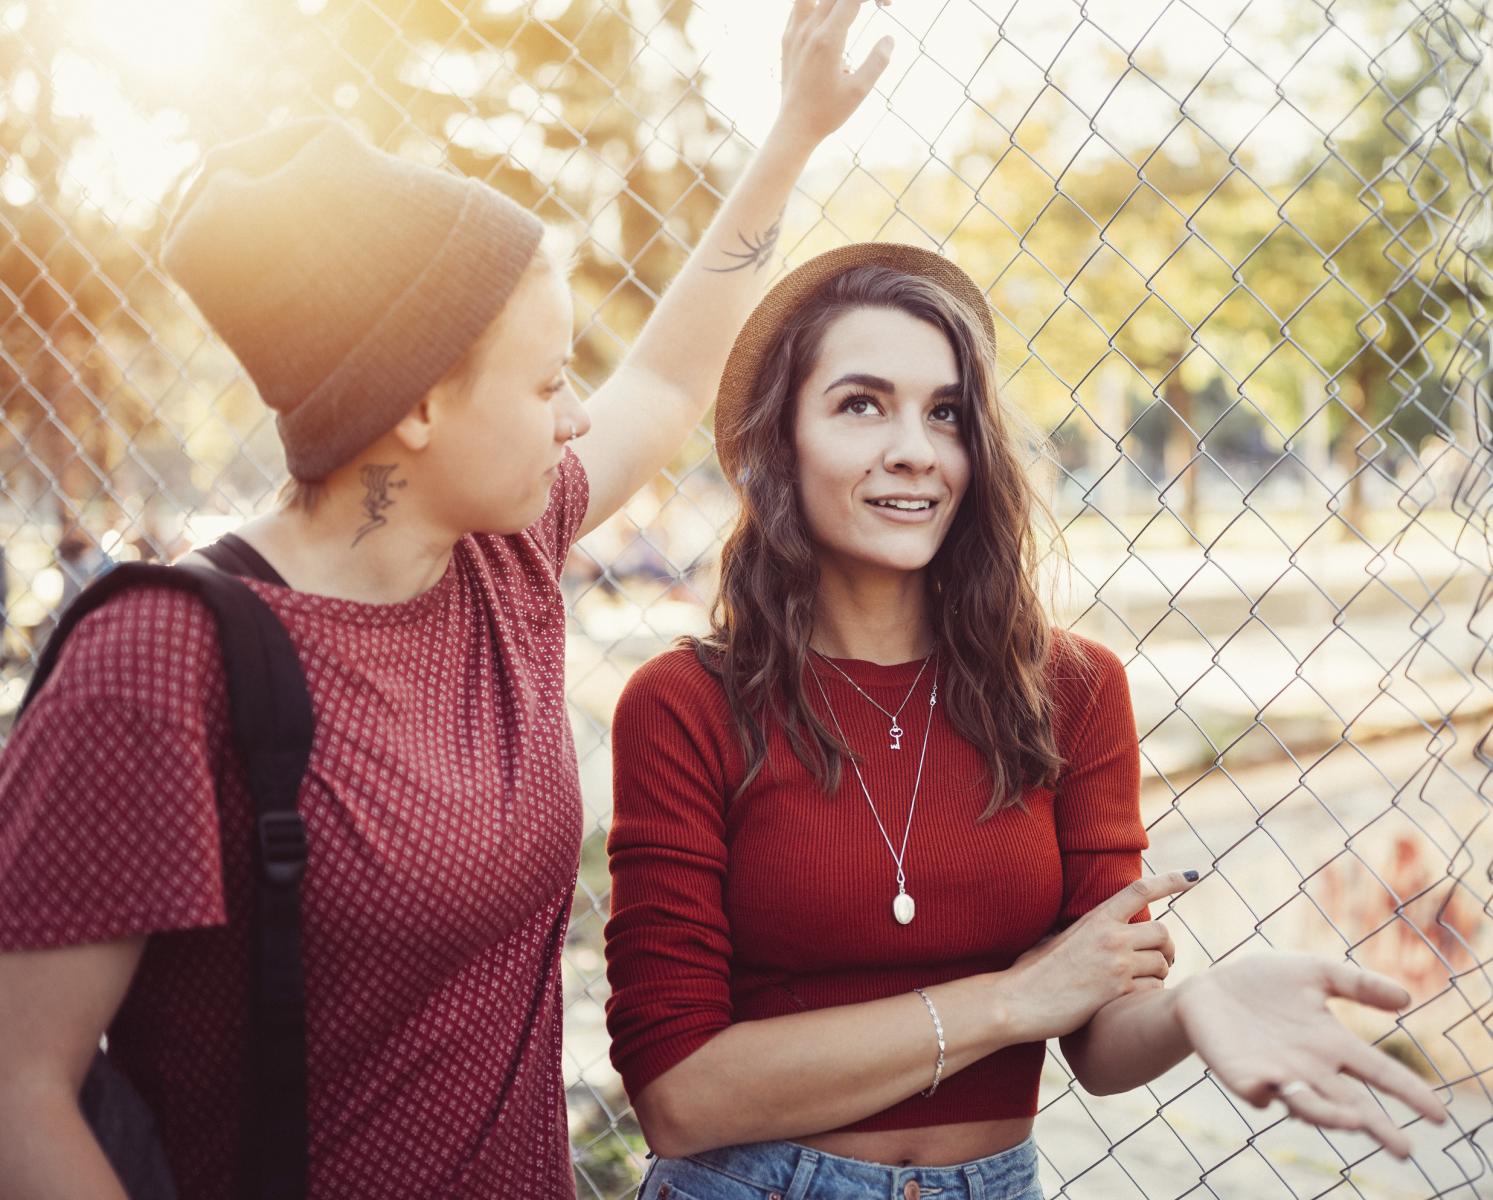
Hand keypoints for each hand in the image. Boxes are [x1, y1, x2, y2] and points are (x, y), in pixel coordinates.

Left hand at [772, 0, 893, 150]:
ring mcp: (794, 32)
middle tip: (876, 4)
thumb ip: (878, 62)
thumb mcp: (859, 91)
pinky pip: (799, 6)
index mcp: (828, 40)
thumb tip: (889, 39)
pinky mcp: (787, 38)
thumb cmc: (828, 112)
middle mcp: (808, 30)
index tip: (887, 5)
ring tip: (850, 9)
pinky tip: (830, 16)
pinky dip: (816, 4)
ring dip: (833, 0)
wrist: (794, 126)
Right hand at [996, 872, 1194, 1042]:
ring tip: (1141, 983)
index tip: (1193, 875)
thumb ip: (1080, 932)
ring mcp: (1116, 964)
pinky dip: (1149, 995)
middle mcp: (1110, 936)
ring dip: (1159, 974)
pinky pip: (1153, 990)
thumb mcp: (1055, 939)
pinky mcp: (1118, 991)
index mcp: (1095, 918)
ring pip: (1163, 964)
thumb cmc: (1031, 972)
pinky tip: (1131, 1001)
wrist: (1018, 1001)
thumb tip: (1087, 931)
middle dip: (1168, 948)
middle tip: (1162, 960)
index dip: (1170, 881)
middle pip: (1163, 932)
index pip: (1140, 890)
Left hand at [1174, 952, 1448, 1158]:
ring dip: (1330, 1115)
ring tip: (1353, 1119)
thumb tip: (1407, 997)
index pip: (1380, 1072)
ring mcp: (1277, 1076)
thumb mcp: (1314, 972)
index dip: (1410, 1093)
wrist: (1207, 988)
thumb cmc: (1262, 982)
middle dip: (1379, 1127)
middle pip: (1353, 1104)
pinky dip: (1269, 1094)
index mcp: (1332, 1043)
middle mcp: (1311, 1068)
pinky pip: (1260, 1093)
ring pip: (1311, 1106)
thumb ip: (1357, 983)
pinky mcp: (1243, 1077)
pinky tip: (1276, 1088)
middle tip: (1404, 1149)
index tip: (1439, 1115)